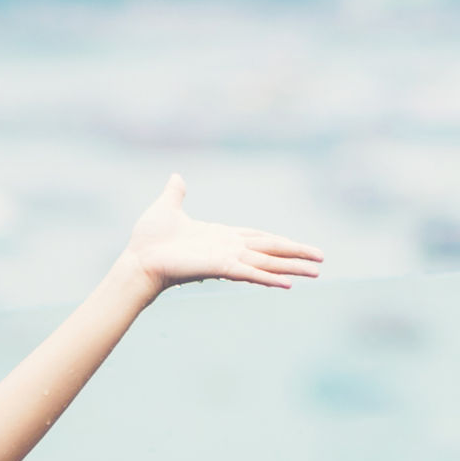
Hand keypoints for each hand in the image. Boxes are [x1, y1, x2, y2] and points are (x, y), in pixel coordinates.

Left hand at [120, 175, 323, 293]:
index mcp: (221, 236)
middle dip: (296, 254)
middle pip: (271, 250)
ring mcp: (227, 259)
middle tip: (321, 260)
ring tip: (317, 272)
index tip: (297, 245)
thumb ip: (176, 193)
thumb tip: (176, 177)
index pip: (257, 238)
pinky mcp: (220, 267)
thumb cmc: (149, 238)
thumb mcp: (168, 207)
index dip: (279, 242)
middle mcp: (229, 249)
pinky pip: (250, 272)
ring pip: (267, 262)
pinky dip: (269, 277)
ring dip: (292, 267)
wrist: (138, 259)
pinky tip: (289, 284)